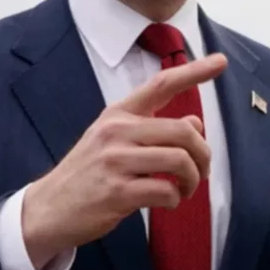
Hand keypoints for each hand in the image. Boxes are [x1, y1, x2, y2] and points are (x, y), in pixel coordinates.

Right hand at [21, 53, 226, 266]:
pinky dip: (175, 199)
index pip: (161, 85)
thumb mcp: (114, 142)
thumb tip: (195, 123)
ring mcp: (115, 161)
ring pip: (179, 161)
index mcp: (117, 114)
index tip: (220, 61)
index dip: (194, 71)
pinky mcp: (117, 192)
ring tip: (185, 189)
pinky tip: (168, 202)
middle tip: (201, 172)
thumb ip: (153, 130)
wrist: (48, 208)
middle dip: (203, 154)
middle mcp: (116, 131)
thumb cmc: (88, 174)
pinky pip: (165, 191)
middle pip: (182, 131)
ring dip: (192, 179)